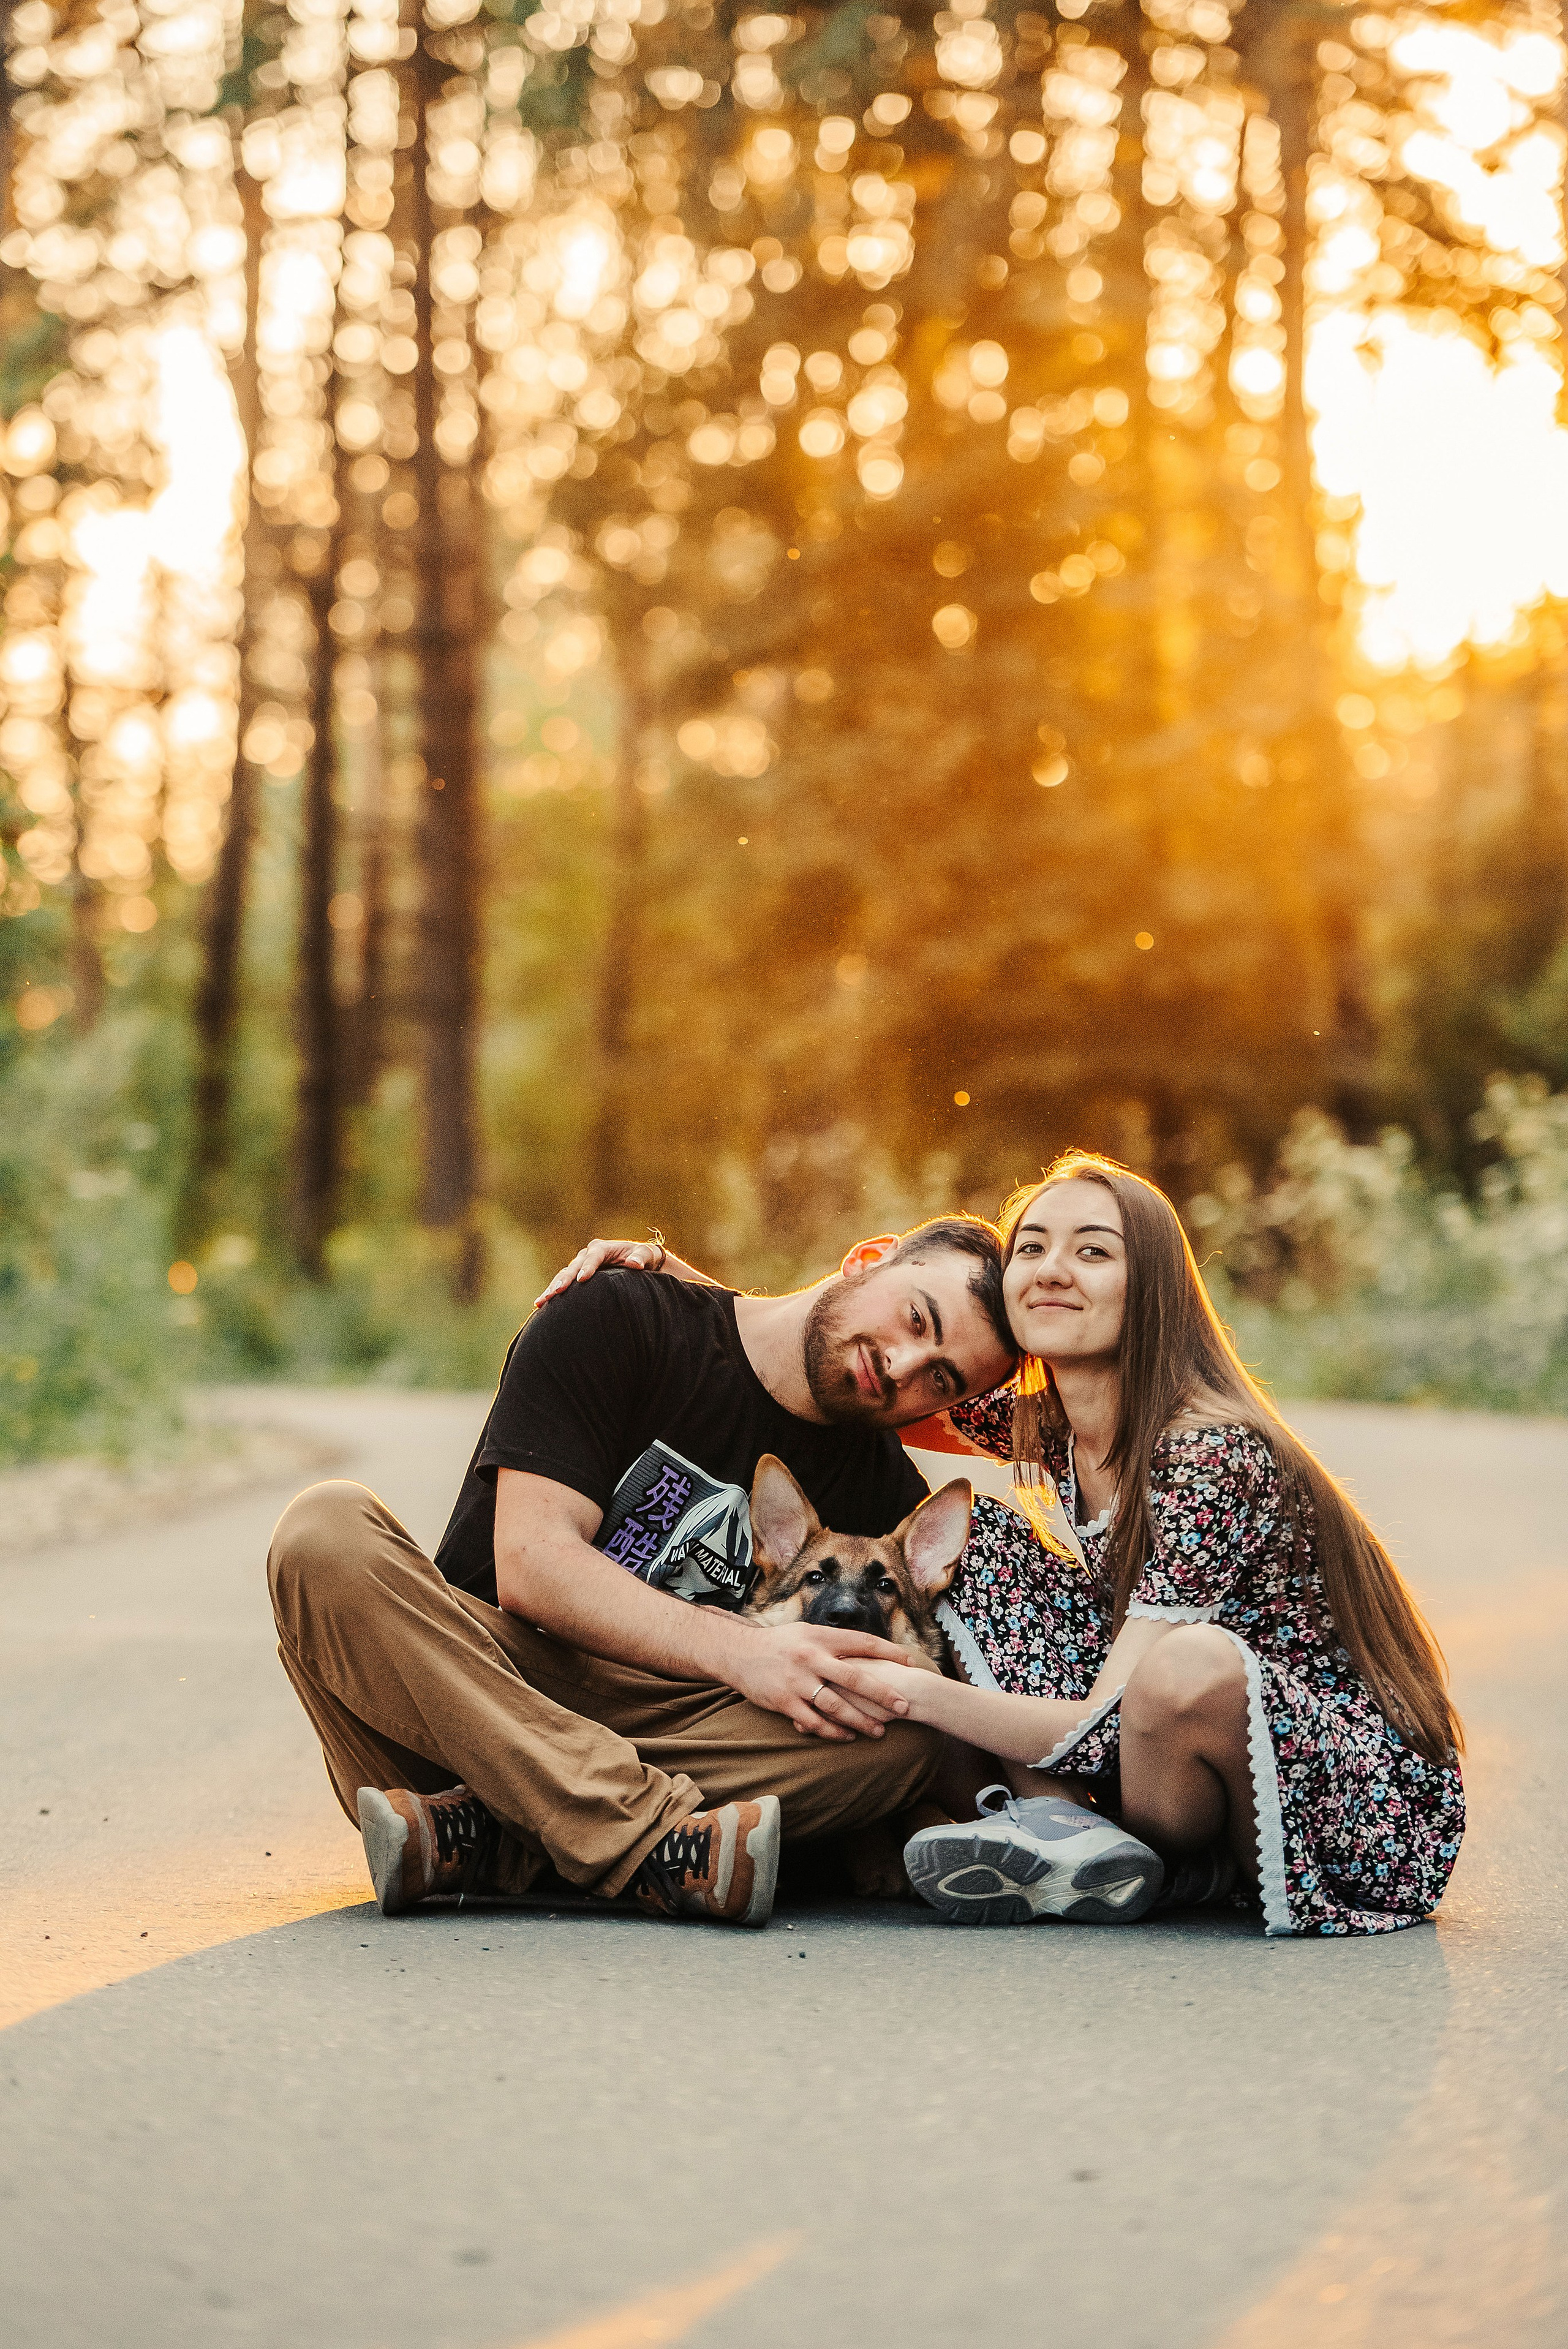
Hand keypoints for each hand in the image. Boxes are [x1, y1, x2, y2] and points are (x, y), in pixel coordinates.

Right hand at [534, 1237, 664, 1308]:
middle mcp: (588, 1255)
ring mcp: (580, 1266)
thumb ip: (641, 1257)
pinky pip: (563, 1285)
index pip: (593, 1256)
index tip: (583, 1279)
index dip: (588, 1266)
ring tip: (541, 1301)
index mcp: (603, 1248)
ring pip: (564, 1276)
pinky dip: (552, 1293)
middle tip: (556, 1292)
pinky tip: (541, 1305)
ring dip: (553, 1288)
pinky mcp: (577, 1277)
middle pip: (573, 1267)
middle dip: (564, 1279)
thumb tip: (633, 1264)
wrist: (640, 1265)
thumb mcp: (647, 1255)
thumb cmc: (645, 1259)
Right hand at [725, 1622, 915, 1740]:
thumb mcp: (807, 1632)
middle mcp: (811, 1657)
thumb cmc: (780, 1643)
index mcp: (820, 1637)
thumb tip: (867, 1650)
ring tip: (879, 1731)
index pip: (862, 1643)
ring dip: (860, 1720)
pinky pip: (814, 1721)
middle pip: (854, 1678)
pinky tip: (848, 1737)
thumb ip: (834, 1642)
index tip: (911, 1664)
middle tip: (904, 1707)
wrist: (738, 1653)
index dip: (888, 1653)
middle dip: (882, 1694)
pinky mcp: (784, 1701)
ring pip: (836, 1705)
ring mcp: (797, 1681)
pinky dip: (833, 1731)